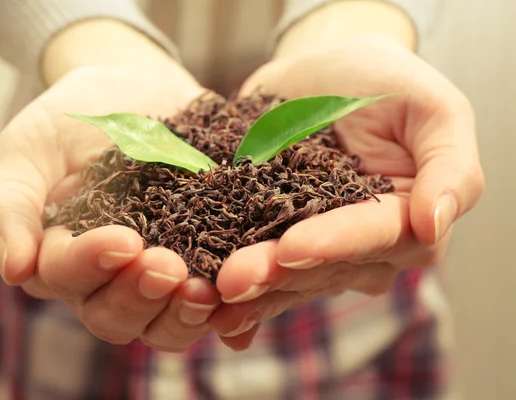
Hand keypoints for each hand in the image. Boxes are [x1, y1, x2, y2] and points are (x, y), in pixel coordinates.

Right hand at [0, 63, 220, 351]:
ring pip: (164, 322)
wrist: (136, 87)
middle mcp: (108, 278)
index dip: (92, 265)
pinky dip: (230, 314)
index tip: (123, 241)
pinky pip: (215, 302)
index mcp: (60, 257)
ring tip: (208, 290)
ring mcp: (158, 273)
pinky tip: (244, 308)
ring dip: (184, 314)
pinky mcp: (204, 260)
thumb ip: (9, 206)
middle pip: (116, 315)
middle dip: (141, 296)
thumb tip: (13, 269)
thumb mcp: (28, 149)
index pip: (66, 277)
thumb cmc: (73, 117)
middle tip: (169, 268)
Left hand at [209, 36, 483, 349]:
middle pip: (323, 268)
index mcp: (405, 219)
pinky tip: (204, 307)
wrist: (321, 72)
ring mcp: (315, 246)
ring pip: (286, 278)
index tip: (292, 248)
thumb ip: (448, 167)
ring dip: (249, 289)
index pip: (374, 237)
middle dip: (277, 274)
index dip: (334, 244)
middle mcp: (363, 246)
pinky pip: (258, 269)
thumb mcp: (431, 108)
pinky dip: (233, 288)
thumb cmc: (382, 81)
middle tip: (231, 280)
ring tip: (210, 293)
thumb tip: (434, 224)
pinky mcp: (273, 238)